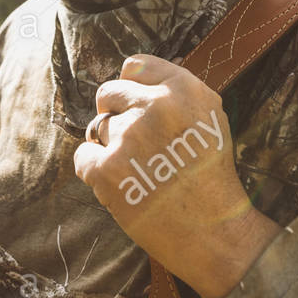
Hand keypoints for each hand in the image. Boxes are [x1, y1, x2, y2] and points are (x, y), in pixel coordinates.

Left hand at [73, 53, 281, 297]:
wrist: (215, 232)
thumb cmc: (212, 178)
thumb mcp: (211, 119)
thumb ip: (176, 92)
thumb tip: (133, 75)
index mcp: (184, 90)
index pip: (134, 66)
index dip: (131, 88)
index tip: (135, 105)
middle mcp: (155, 106)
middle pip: (109, 93)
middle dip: (115, 114)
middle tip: (133, 142)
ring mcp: (129, 136)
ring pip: (97, 128)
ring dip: (110, 147)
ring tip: (136, 170)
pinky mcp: (107, 169)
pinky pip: (83, 156)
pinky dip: (94, 171)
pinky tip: (119, 184)